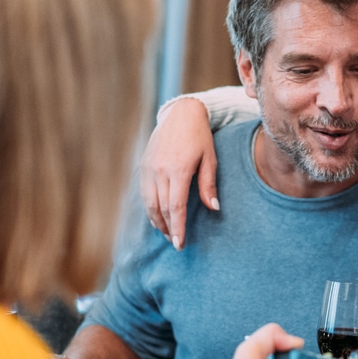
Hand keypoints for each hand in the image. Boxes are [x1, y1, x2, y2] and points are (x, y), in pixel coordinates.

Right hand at [139, 97, 217, 248]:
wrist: (180, 115)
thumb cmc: (200, 137)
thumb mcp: (210, 159)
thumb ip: (209, 185)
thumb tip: (214, 208)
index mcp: (178, 170)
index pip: (175, 207)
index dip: (178, 227)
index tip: (180, 243)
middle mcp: (159, 170)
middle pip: (161, 208)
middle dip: (168, 229)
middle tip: (176, 243)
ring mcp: (148, 168)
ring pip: (149, 203)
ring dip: (157, 221)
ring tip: (167, 234)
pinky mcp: (143, 166)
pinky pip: (144, 193)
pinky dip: (150, 208)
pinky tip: (158, 217)